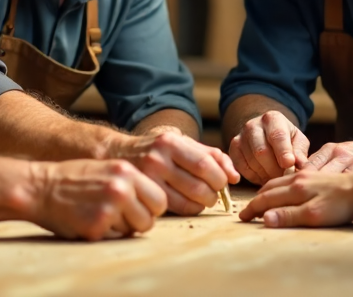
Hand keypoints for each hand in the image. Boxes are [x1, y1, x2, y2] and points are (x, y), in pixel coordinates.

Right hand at [27, 159, 166, 240]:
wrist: (41, 187)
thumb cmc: (75, 179)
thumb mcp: (108, 170)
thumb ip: (133, 183)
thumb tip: (156, 204)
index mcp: (127, 172)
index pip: (160, 200)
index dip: (150, 208)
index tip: (139, 208)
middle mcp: (121, 189)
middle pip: (149, 220)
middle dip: (137, 222)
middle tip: (119, 216)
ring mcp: (109, 209)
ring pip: (131, 231)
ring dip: (119, 228)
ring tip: (99, 214)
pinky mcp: (96, 228)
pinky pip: (113, 239)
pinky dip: (104, 234)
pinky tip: (88, 220)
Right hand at [108, 132, 238, 214]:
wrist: (118, 155)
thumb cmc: (158, 150)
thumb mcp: (181, 144)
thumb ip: (211, 155)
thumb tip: (234, 176)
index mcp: (171, 142)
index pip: (206, 165)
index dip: (220, 179)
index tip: (222, 183)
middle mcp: (158, 159)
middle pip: (199, 186)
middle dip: (214, 195)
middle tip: (214, 195)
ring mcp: (149, 179)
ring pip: (188, 201)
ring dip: (203, 205)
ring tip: (204, 200)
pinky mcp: (144, 196)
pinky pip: (175, 210)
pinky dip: (189, 210)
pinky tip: (189, 204)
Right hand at [228, 110, 309, 183]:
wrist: (265, 133)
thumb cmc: (286, 139)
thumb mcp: (298, 141)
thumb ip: (300, 153)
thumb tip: (304, 167)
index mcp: (273, 119)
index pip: (277, 135)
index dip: (283, 151)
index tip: (289, 164)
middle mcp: (253, 125)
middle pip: (261, 151)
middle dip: (274, 169)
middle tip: (285, 178)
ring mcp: (240, 136)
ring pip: (251, 161)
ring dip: (265, 175)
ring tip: (276, 177)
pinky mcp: (233, 149)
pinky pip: (241, 167)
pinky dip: (254, 176)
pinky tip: (263, 177)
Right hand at [238, 169, 352, 227]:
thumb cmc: (340, 205)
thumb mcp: (314, 216)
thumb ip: (289, 216)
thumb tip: (265, 219)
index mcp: (294, 189)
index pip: (266, 199)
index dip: (253, 209)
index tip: (242, 218)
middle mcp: (297, 179)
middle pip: (269, 188)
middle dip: (256, 200)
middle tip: (246, 211)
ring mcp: (307, 176)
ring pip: (278, 182)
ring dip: (266, 191)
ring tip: (260, 200)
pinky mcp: (315, 176)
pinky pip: (288, 179)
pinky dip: (278, 186)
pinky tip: (282, 190)